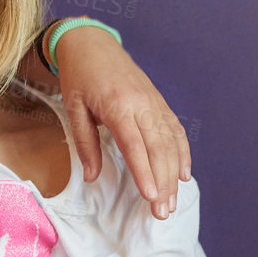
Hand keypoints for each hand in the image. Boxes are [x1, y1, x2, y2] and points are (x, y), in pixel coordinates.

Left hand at [52, 27, 190, 217]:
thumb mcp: (73, 108)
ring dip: (174, 175)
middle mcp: (142, 105)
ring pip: (171, 143)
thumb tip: (91, 177)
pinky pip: (176, 130)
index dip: (145, 173)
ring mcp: (154, 103)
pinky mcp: (159, 103)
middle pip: (159, 149)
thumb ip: (85, 143)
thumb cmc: (79, 76)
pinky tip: (184, 174)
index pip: (136, 146)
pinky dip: (182, 153)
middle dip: (163, 183)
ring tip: (172, 202)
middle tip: (162, 213)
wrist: (93, 44)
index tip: (152, 197)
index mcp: (118, 106)